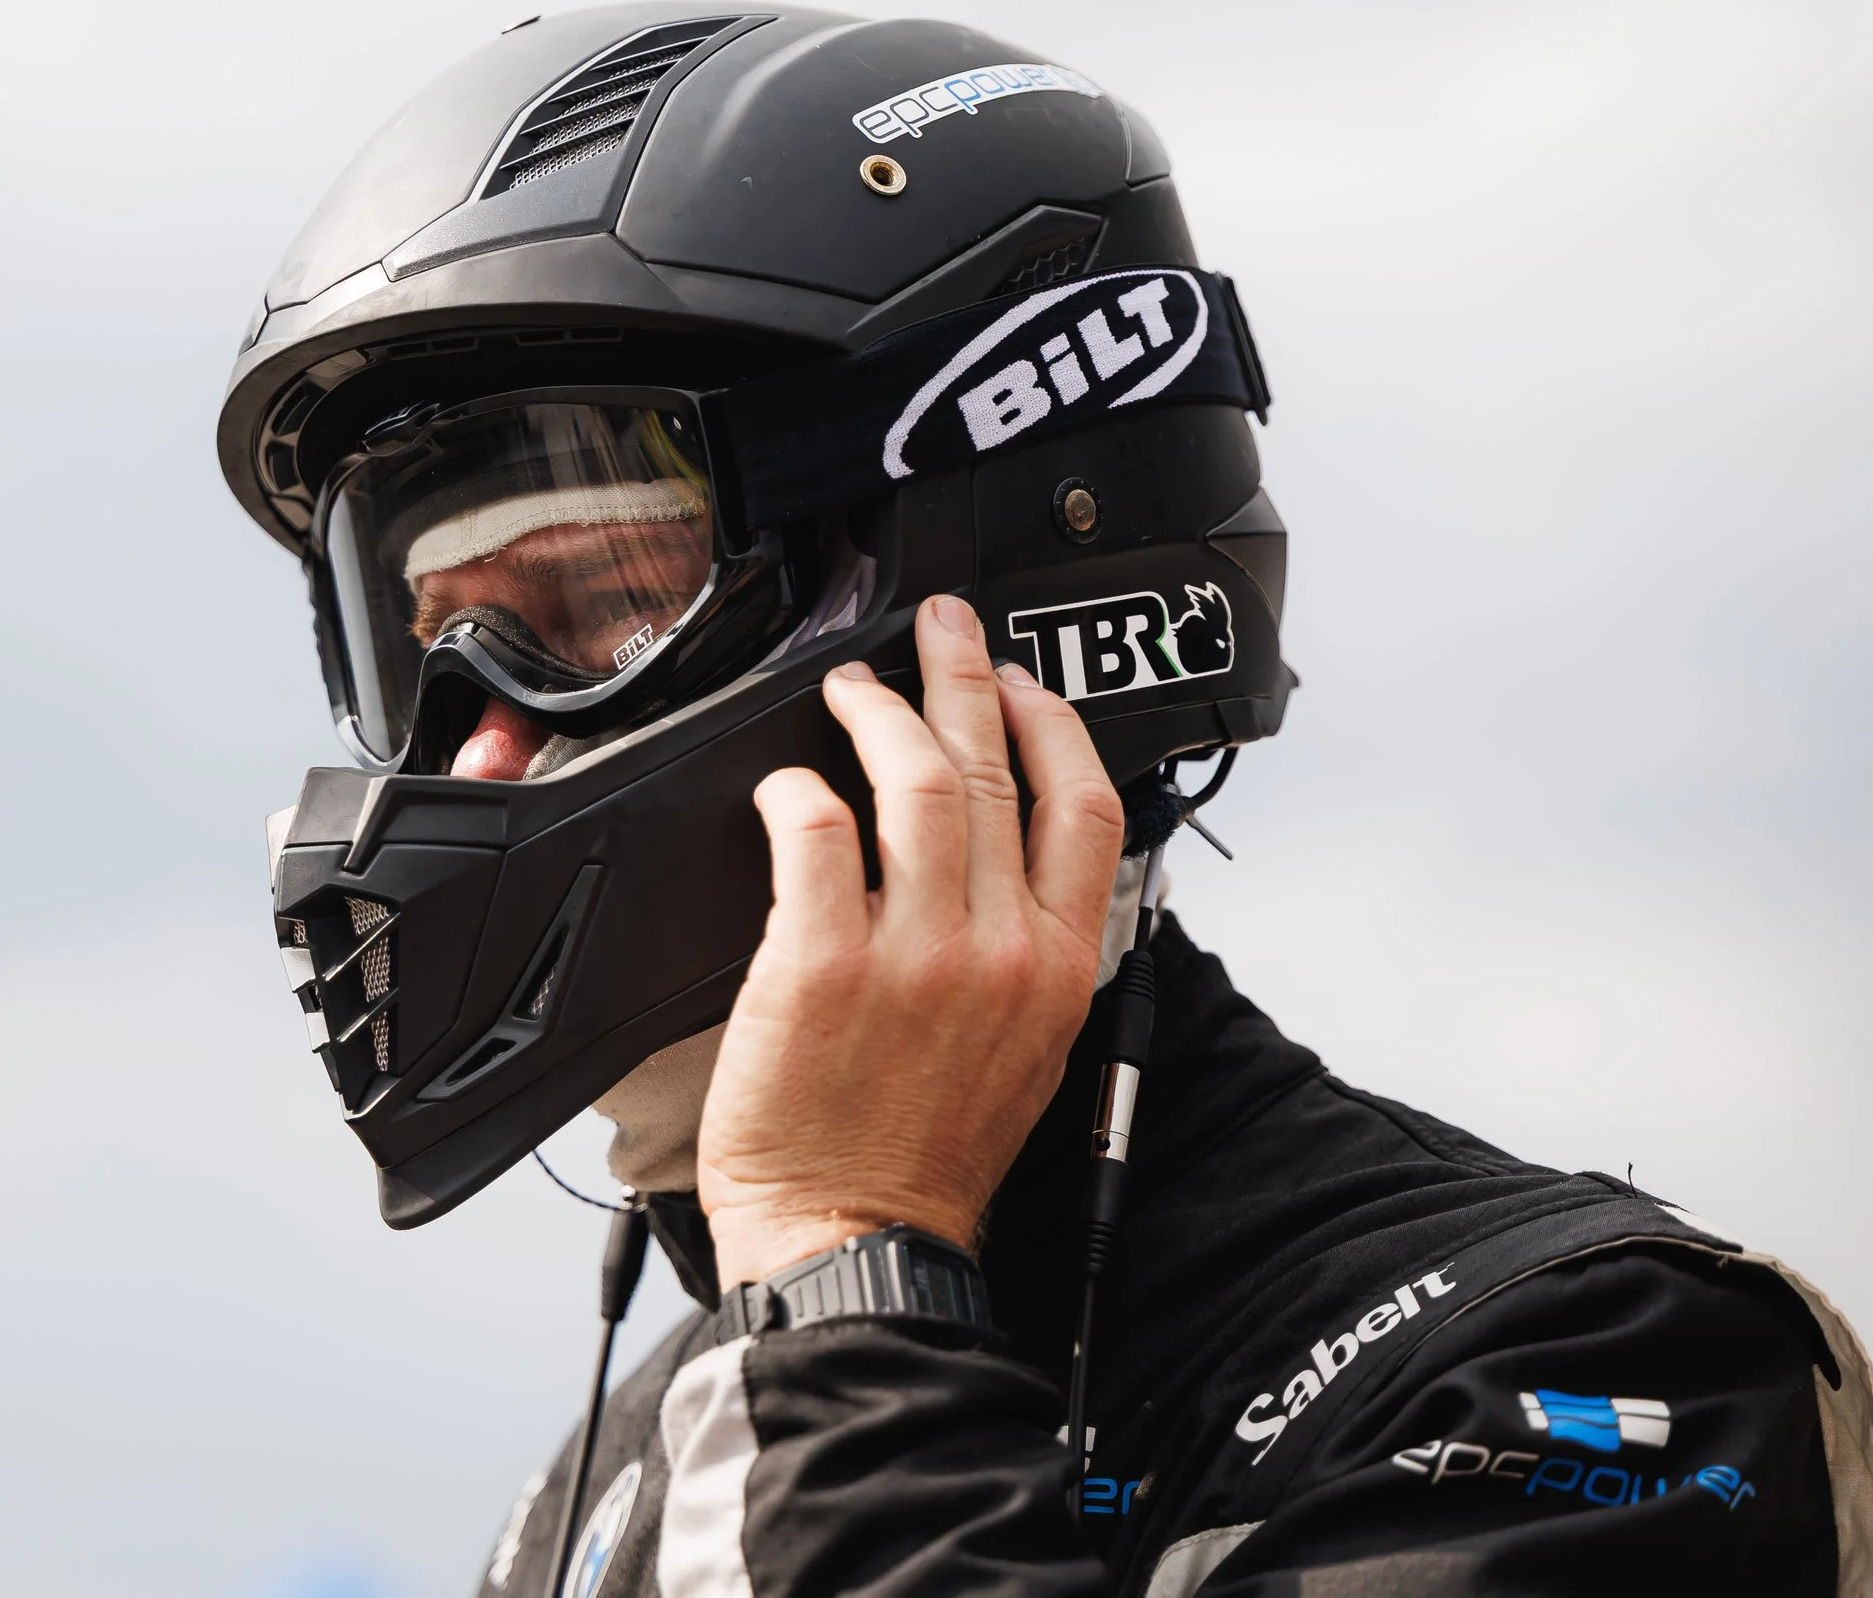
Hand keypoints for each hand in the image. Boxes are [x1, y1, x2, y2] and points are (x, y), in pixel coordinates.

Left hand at [697, 594, 1126, 1288]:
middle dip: (965, 677)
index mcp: (1059, 969)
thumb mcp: (1027, 1054)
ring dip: (880, 715)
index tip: (1023, 684)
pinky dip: (800, 791)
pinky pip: (817, 833)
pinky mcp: (821, 963)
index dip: (1053, 723)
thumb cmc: (926, 1161)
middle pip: (995, 770)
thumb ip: (1030, 954)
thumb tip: (1009, 868)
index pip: (1086, 807)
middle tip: (939, 631)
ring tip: (853, 691)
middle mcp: (999, 950)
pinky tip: (786, 785)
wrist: (852, 1241)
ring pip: (913, 782)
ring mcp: (913, 954)